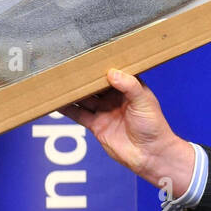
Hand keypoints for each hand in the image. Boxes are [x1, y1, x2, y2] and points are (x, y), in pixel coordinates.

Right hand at [58, 68, 195, 195]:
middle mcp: (115, 98)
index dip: (102, 64)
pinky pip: (79, 114)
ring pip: (85, 98)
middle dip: (83, 77)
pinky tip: (57, 101)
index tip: (89, 55)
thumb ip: (129, 86)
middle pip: (95, 84)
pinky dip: (68, 108)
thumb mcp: (144, 101)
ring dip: (73, 91)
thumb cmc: (154, 127)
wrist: (150, 155)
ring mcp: (105, 111)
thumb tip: (112, 72)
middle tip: (68, 65)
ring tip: (58, 81)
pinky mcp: (96, 125)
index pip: (113, 72)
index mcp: (129, 88)